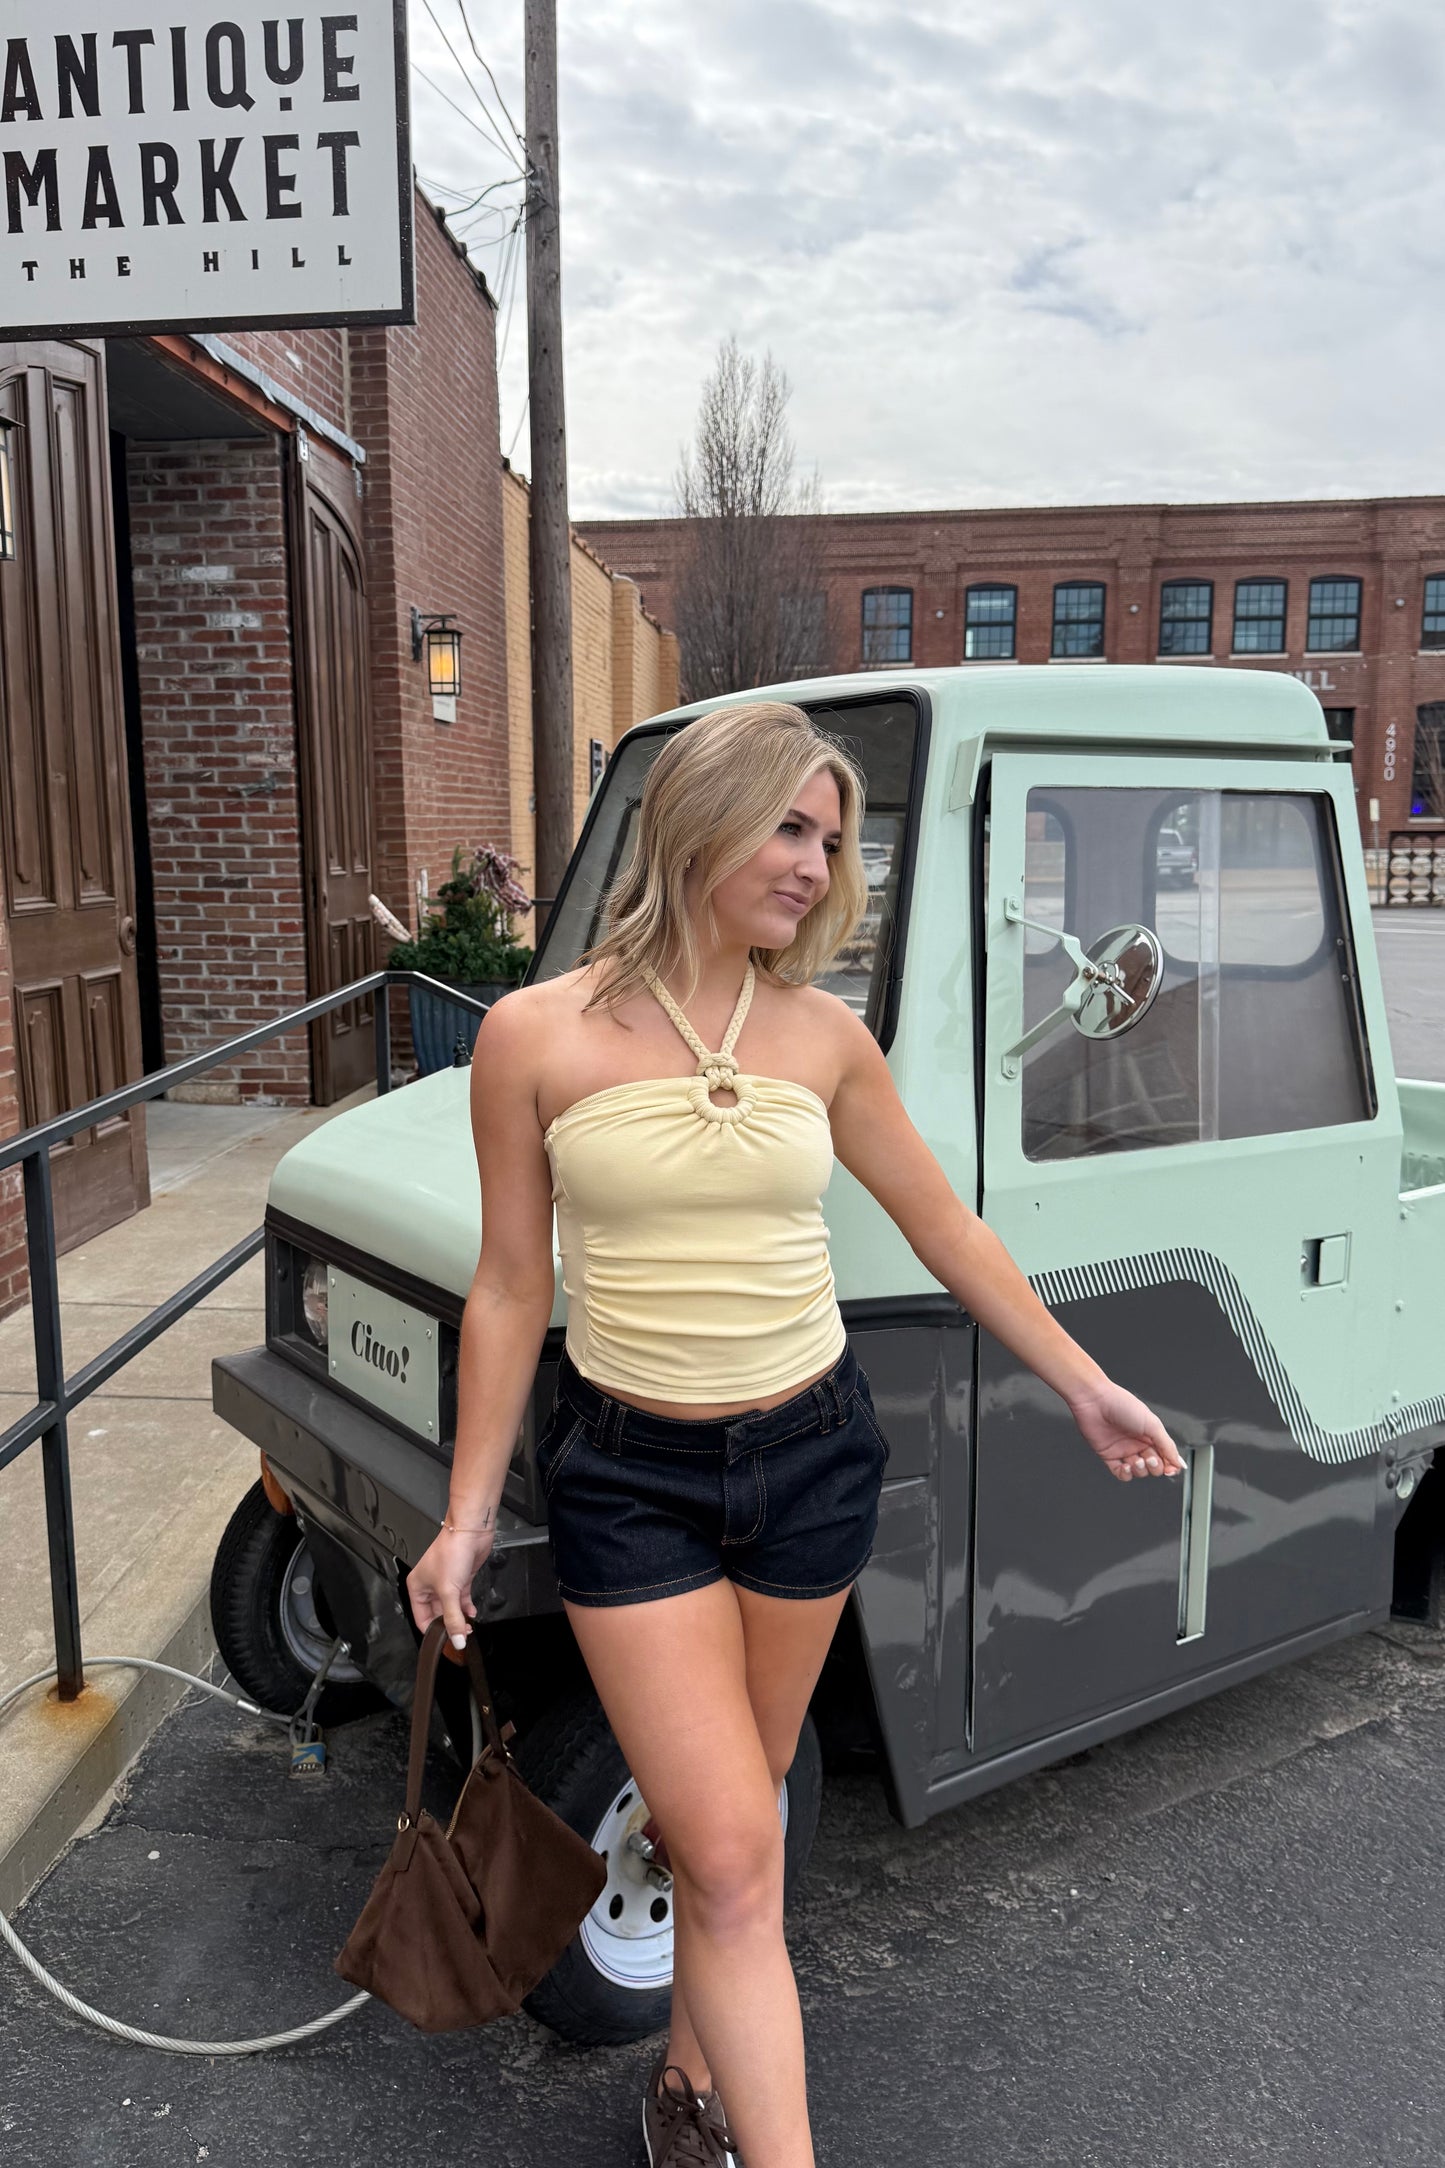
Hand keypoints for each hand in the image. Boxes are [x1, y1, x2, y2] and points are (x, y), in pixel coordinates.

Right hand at [407, 1523, 495, 1646]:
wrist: (470, 1532)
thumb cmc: (451, 1551)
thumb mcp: (449, 1591)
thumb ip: (453, 1618)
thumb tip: (456, 1640)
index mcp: (417, 1588)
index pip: (421, 1619)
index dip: (433, 1632)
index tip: (446, 1643)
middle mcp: (430, 1586)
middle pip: (437, 1615)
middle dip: (449, 1625)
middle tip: (461, 1635)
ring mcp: (446, 1583)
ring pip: (450, 1608)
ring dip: (459, 1618)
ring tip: (468, 1626)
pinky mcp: (460, 1580)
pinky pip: (461, 1600)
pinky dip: (466, 1608)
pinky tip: (472, 1613)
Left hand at [1068, 1378, 1185, 1481]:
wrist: (1095, 1401)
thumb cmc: (1122, 1405)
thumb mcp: (1152, 1424)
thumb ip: (1167, 1445)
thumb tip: (1178, 1462)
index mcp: (1151, 1434)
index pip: (1165, 1455)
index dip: (1170, 1465)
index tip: (1171, 1469)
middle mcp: (1138, 1442)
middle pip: (1153, 1466)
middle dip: (1155, 1467)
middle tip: (1150, 1459)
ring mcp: (1123, 1450)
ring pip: (1138, 1471)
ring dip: (1140, 1470)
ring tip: (1137, 1461)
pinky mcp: (1108, 1455)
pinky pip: (1120, 1473)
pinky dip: (1126, 1474)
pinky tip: (1126, 1467)